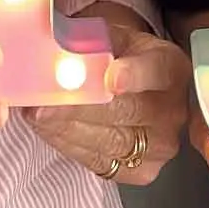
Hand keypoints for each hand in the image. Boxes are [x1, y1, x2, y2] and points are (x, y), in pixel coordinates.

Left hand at [23, 24, 188, 185]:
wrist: (129, 82)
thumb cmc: (118, 55)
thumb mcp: (111, 36)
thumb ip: (91, 42)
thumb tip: (57, 49)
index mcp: (172, 67)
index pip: (154, 71)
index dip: (133, 75)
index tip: (111, 78)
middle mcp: (173, 110)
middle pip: (125, 110)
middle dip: (79, 107)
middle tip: (44, 102)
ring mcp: (161, 145)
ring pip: (109, 140)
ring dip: (65, 127)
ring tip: (35, 114)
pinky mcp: (142, 170)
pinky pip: (99, 161)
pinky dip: (68, 144)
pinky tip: (47, 129)